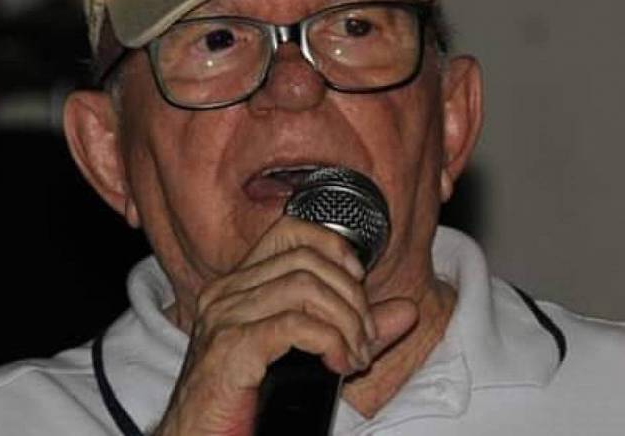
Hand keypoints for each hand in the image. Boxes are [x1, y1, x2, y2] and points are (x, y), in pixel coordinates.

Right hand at [154, 217, 415, 435]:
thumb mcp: (309, 357)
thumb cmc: (247, 399)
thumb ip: (354, 329)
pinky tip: (339, 365)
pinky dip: (330, 342)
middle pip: (306, 261)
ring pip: (304, 289)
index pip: (288, 232)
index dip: (333, 246)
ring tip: (355, 356)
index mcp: (238, 285)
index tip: (358, 282)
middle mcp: (227, 292)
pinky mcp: (230, 348)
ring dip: (345, 323)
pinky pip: (295, 325)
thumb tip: (406, 310)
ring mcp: (224, 317)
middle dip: (351, 297)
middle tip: (364, 339)